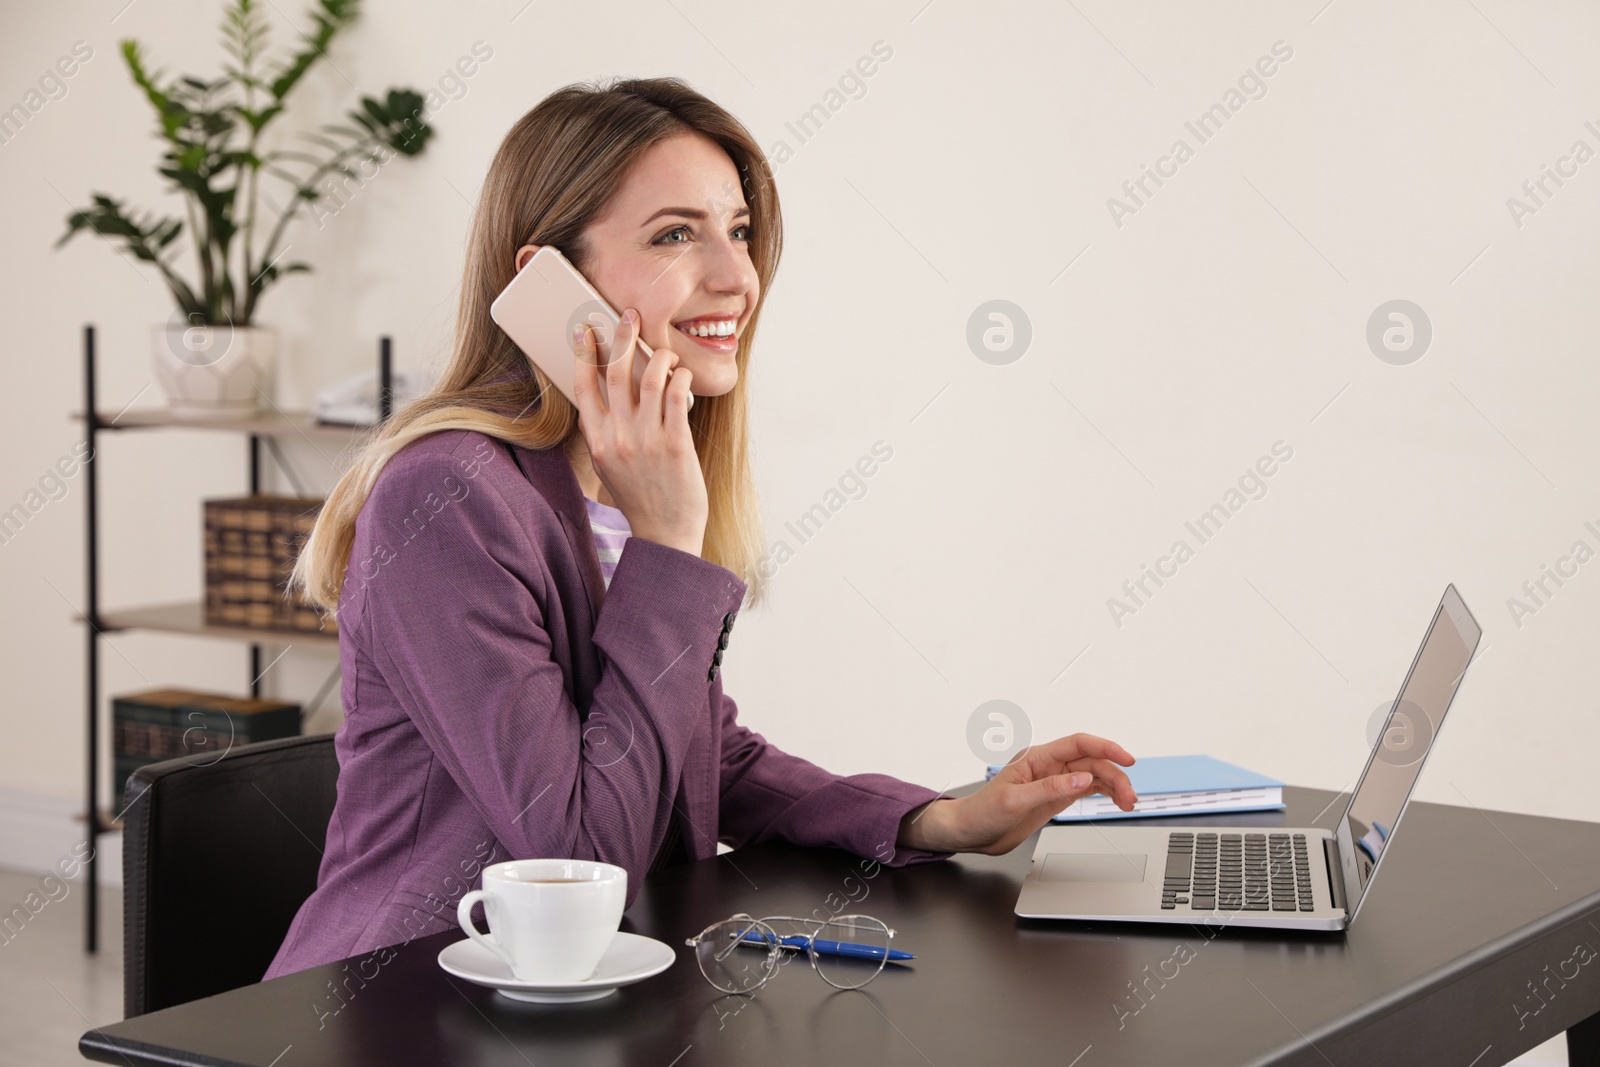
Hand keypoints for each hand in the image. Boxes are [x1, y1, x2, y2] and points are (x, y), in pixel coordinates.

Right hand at [571, 308, 707, 555]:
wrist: (665, 532)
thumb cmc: (639, 496)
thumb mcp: (609, 466)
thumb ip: (604, 433)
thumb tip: (604, 397)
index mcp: (597, 441)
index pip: (583, 387)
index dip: (584, 354)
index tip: (586, 330)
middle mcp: (618, 438)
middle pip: (616, 373)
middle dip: (623, 336)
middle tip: (631, 315)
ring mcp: (647, 440)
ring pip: (650, 379)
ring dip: (660, 357)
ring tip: (666, 352)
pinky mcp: (676, 445)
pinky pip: (676, 396)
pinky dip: (679, 378)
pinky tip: (682, 375)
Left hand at [897, 734, 1137, 855]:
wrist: (970, 832)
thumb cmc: (982, 812)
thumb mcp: (1014, 801)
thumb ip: (1050, 789)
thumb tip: (1082, 778)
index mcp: (1036, 758)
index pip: (1078, 745)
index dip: (1105, 748)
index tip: (1126, 759)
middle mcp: (1047, 766)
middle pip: (1090, 762)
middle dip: (1114, 775)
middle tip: (1129, 797)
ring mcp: (1053, 781)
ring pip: (1092, 776)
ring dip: (1112, 786)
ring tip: (1127, 802)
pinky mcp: (1054, 797)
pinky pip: (1085, 789)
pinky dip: (1103, 792)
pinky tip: (1115, 798)